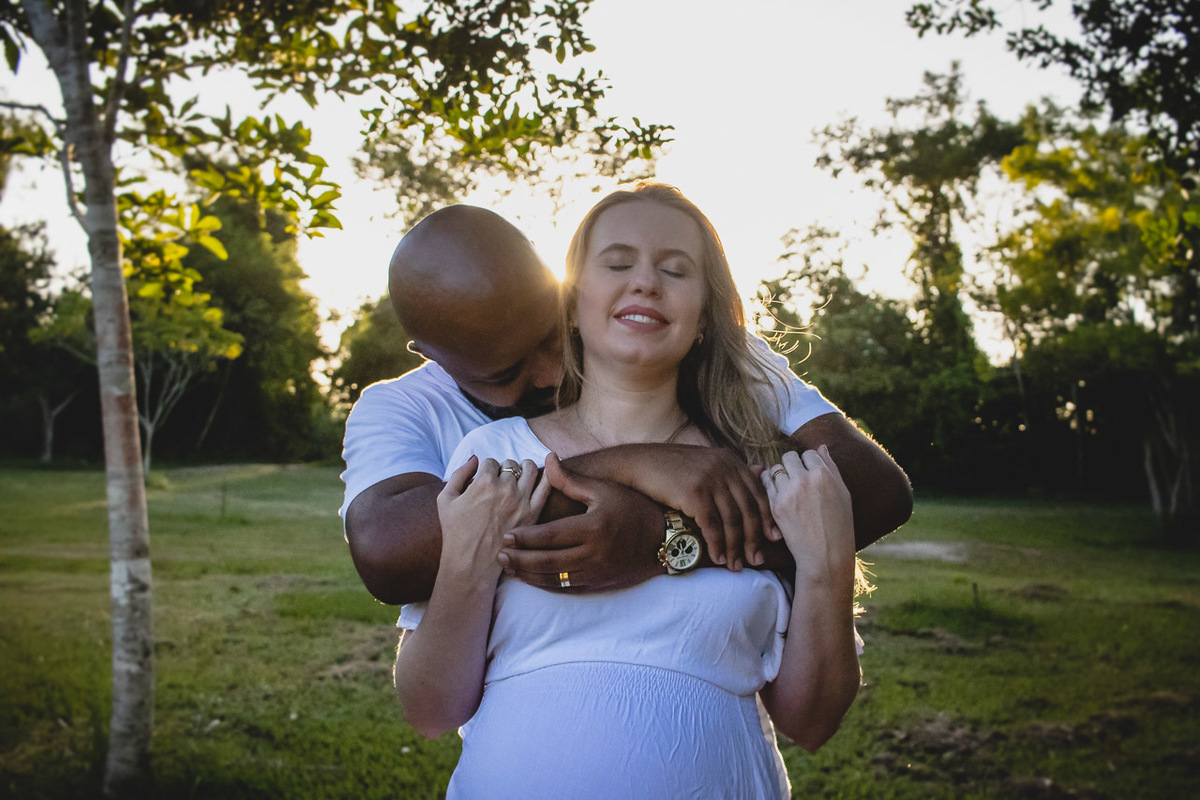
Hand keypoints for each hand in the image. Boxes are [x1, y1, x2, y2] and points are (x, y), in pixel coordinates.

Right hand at [437, 456, 549, 584]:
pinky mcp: (533, 514)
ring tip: (521, 472)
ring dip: (525, 467)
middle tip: (501, 480)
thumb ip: (459, 474)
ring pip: (530, 469)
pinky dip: (546, 476)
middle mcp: (505, 489)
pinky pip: (546, 487)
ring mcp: (522, 501)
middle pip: (510, 464)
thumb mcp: (445, 499)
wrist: (471, 563)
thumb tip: (475, 458)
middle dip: (505, 468)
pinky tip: (542, 475)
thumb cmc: (455, 533)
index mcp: (483, 483)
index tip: (485, 479)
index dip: (486, 468)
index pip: (490, 461)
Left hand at [499, 453, 664, 591]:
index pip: (551, 536)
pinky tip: (531, 579)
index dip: (526, 537)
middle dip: (520, 560)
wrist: (664, 540)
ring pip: (554, 579)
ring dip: (528, 575)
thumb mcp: (603, 490)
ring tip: (508, 568)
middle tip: (499, 555)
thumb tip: (548, 459)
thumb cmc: (632, 508)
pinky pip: (566, 589)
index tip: (506, 535)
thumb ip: (571, 479)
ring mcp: (596, 572)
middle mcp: (594, 554)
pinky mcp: (599, 584)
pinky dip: (545, 585)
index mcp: (593, 528)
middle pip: (548, 561)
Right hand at [617, 444, 777, 570]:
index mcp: (730, 461)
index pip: (758, 492)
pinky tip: (718, 558)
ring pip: (732, 521)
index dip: (767, 518)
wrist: (638, 465)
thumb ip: (733, 471)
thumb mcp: (706, 463)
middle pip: (748, 509)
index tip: (774, 539)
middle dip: (754, 538)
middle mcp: (724, 468)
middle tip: (757, 560)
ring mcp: (710, 479)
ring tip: (736, 566)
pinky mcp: (695, 493)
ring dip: (735, 547)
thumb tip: (762, 471)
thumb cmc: (671, 468)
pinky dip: (717, 545)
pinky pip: (712, 526)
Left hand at [760, 447, 854, 584]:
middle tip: (797, 479)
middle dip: (793, 465)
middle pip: (789, 457)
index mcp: (823, 475)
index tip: (811, 474)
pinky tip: (778, 493)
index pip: (809, 454)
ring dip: (781, 476)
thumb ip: (831, 468)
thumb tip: (821, 447)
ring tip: (789, 489)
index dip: (809, 463)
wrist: (825, 555)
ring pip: (776, 469)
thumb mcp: (843, 493)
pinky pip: (766, 484)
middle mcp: (804, 480)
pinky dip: (770, 486)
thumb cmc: (839, 525)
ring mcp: (787, 493)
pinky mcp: (775, 506)